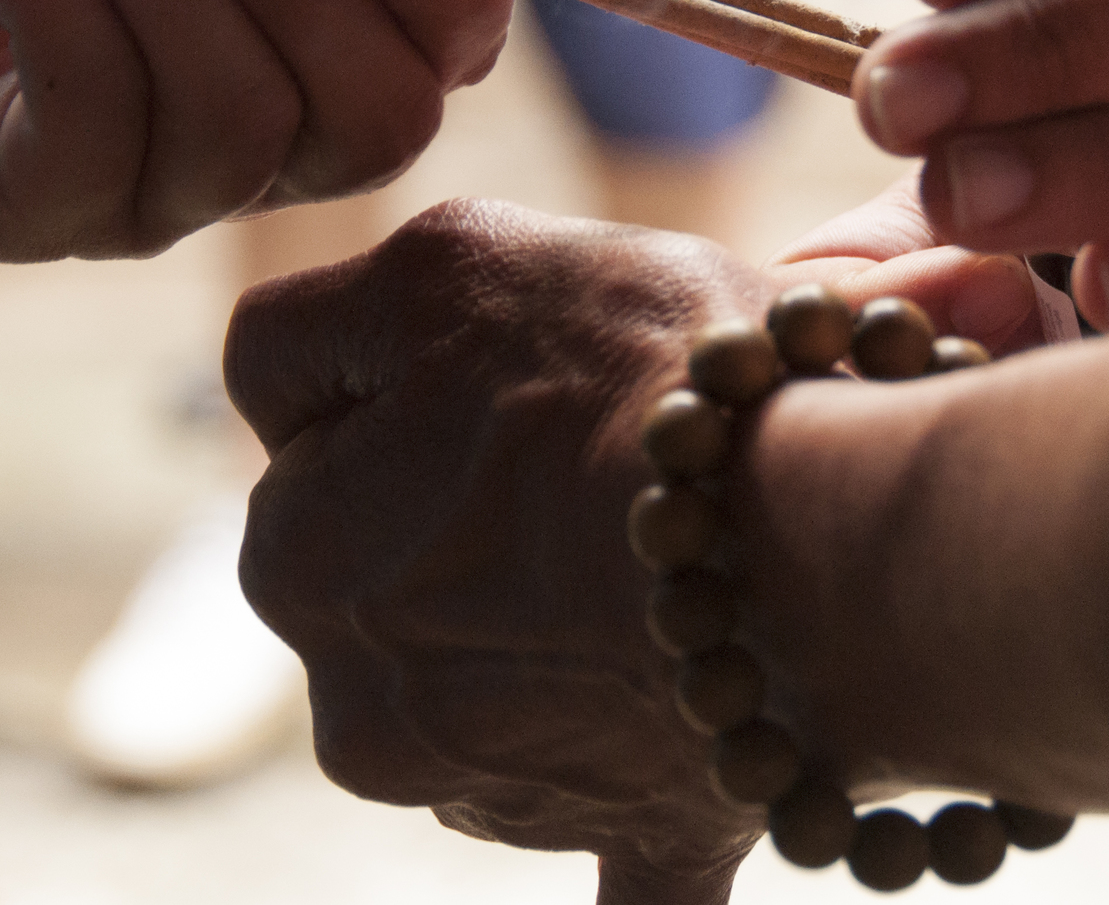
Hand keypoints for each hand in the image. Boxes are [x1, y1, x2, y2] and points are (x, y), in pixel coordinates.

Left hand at [224, 195, 1053, 901]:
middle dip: (482, 518)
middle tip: (610, 446)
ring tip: (688, 535)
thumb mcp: (437, 263)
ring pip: (518, 675)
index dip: (416, 382)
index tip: (510, 364)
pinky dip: (642, 816)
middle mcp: (364, 710)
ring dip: (575, 619)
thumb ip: (306, 327)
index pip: (315, 443)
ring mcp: (504, 793)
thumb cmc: (635, 376)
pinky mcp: (641, 836)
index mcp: (294, 559)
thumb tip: (281, 398)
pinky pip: (631, 860)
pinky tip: (664, 798)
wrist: (828, 527)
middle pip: (412, 572)